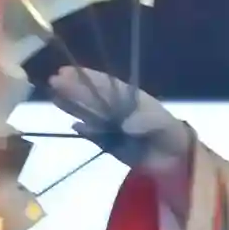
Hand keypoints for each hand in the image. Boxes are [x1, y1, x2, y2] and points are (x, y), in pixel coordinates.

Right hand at [49, 67, 190, 172]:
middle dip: (73, 89)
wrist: (174, 158)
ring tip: (54, 97)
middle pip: (91, 97)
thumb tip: (123, 125)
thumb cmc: (168, 132)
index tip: (68, 71)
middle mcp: (116, 108)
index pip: (104, 84)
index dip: (86, 76)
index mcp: (128, 97)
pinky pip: (94, 136)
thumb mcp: (159, 122)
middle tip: (53, 81)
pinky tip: (74, 126)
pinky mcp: (109, 144)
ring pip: (88, 114)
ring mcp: (111, 126)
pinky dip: (85, 132)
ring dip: (72, 106)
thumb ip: (142, 120)